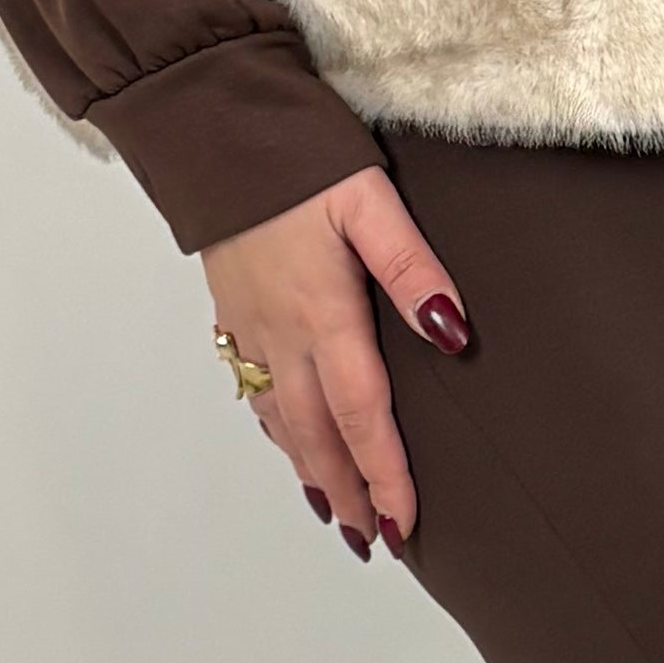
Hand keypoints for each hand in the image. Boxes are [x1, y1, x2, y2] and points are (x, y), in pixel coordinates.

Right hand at [202, 166, 472, 556]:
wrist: (210, 124)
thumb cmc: (296, 156)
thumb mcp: (371, 200)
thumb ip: (412, 269)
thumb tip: (453, 333)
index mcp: (322, 314)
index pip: (362, 415)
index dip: (384, 474)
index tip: (402, 522)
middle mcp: (281, 333)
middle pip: (317, 435)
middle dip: (345, 492)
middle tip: (368, 539)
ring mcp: (250, 325)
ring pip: (281, 418)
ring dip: (309, 470)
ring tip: (333, 510)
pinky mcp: (231, 309)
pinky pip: (256, 389)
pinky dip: (277, 429)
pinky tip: (287, 439)